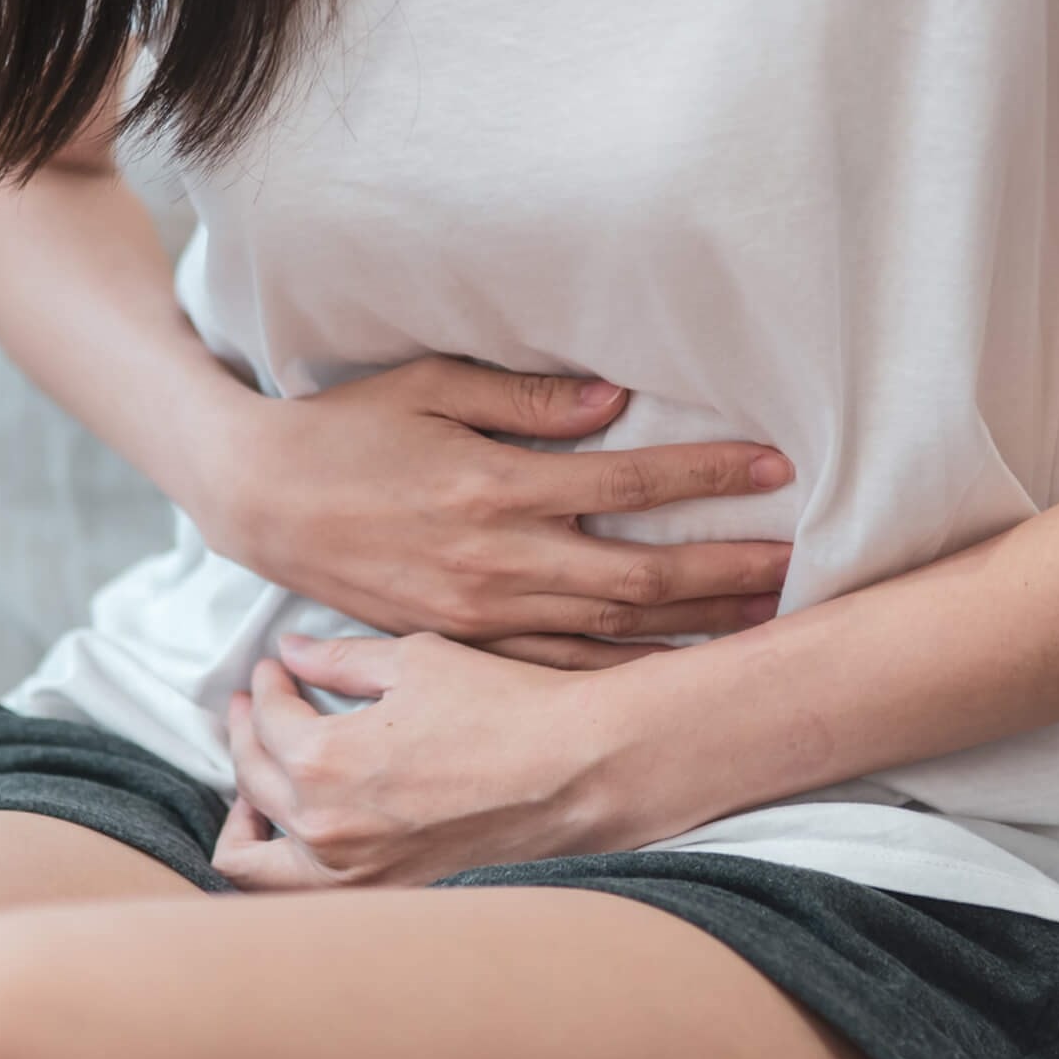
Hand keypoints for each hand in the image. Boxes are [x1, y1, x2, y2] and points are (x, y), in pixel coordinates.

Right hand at [185, 355, 795, 669]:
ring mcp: (479, 612)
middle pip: (638, 575)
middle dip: (726, 569)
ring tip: (763, 621)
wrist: (258, 500)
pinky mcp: (459, 642)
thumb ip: (526, 401)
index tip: (775, 470)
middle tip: (799, 566)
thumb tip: (616, 403)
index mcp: (496, 485)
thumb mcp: (428, 386)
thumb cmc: (346, 430)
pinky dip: (620, 672)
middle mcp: (498, 559)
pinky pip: (556, 669)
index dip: (708, 476)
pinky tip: (671, 671)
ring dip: (691, 627)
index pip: (628, 483)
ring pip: (608, 632)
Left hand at [211, 631, 645, 889]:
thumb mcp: (415, 660)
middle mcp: (328, 828)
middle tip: (256, 705)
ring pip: (255, 860)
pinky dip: (284, 861)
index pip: (267, 720)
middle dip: (244, 734)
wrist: (579, 769)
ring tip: (258, 781)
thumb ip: (340, 659)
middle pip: (251, 779)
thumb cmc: (506, 706)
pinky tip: (302, 824)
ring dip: (246, 813)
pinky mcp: (387, 891)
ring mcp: (356, 872)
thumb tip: (293, 649)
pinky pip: (303, 892)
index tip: (276, 666)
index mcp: (325, 762)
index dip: (266, 685)